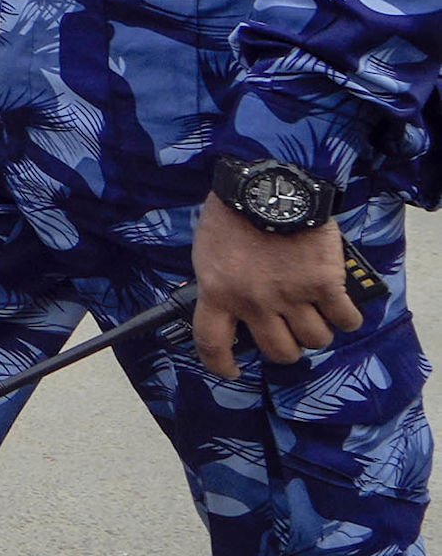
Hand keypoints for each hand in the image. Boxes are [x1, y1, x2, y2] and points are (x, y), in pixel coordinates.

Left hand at [192, 191, 361, 378]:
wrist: (271, 184)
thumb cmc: (234, 212)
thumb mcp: (208, 251)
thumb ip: (219, 283)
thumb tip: (229, 308)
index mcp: (218, 292)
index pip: (212, 342)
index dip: (221, 364)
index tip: (230, 371)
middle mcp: (254, 301)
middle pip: (278, 351)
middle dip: (286, 349)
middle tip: (289, 335)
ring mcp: (291, 295)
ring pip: (314, 339)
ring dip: (317, 332)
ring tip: (315, 316)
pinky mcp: (324, 283)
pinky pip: (345, 319)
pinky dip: (347, 317)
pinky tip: (342, 307)